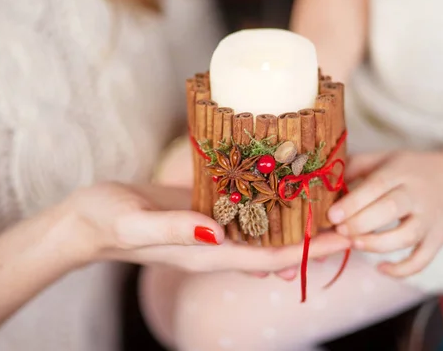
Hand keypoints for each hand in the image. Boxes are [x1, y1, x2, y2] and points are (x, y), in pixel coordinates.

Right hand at [55, 182, 350, 272]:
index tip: (346, 240)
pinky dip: (270, 199)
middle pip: (277, 246)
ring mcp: (213, 226)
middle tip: (352, 216)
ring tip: (329, 198)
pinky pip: (245, 207)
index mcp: (208, 253)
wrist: (90, 218)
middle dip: (315, 236)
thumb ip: (175, 229)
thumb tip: (215, 231)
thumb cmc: (109, 222)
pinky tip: (286, 182)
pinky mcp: (205, 207)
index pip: (271, 259)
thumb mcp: (137, 224)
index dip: (310, 251)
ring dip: (297, 217)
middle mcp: (218, 243)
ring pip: (266, 227)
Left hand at [328, 150, 442, 276]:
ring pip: (406, 236)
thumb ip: (355, 166)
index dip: (353, 202)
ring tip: (355, 244)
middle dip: (360, 223)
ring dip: (377, 244)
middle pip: (390, 210)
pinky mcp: (438, 239)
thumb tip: (322, 180)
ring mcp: (430, 219)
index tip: (332, 215)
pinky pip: (422, 259)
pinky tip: (381, 269)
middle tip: (339, 230)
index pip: (376, 186)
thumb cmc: (412, 169)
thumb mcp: (385, 158)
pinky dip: (402, 270)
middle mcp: (418, 194)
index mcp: (401, 172)